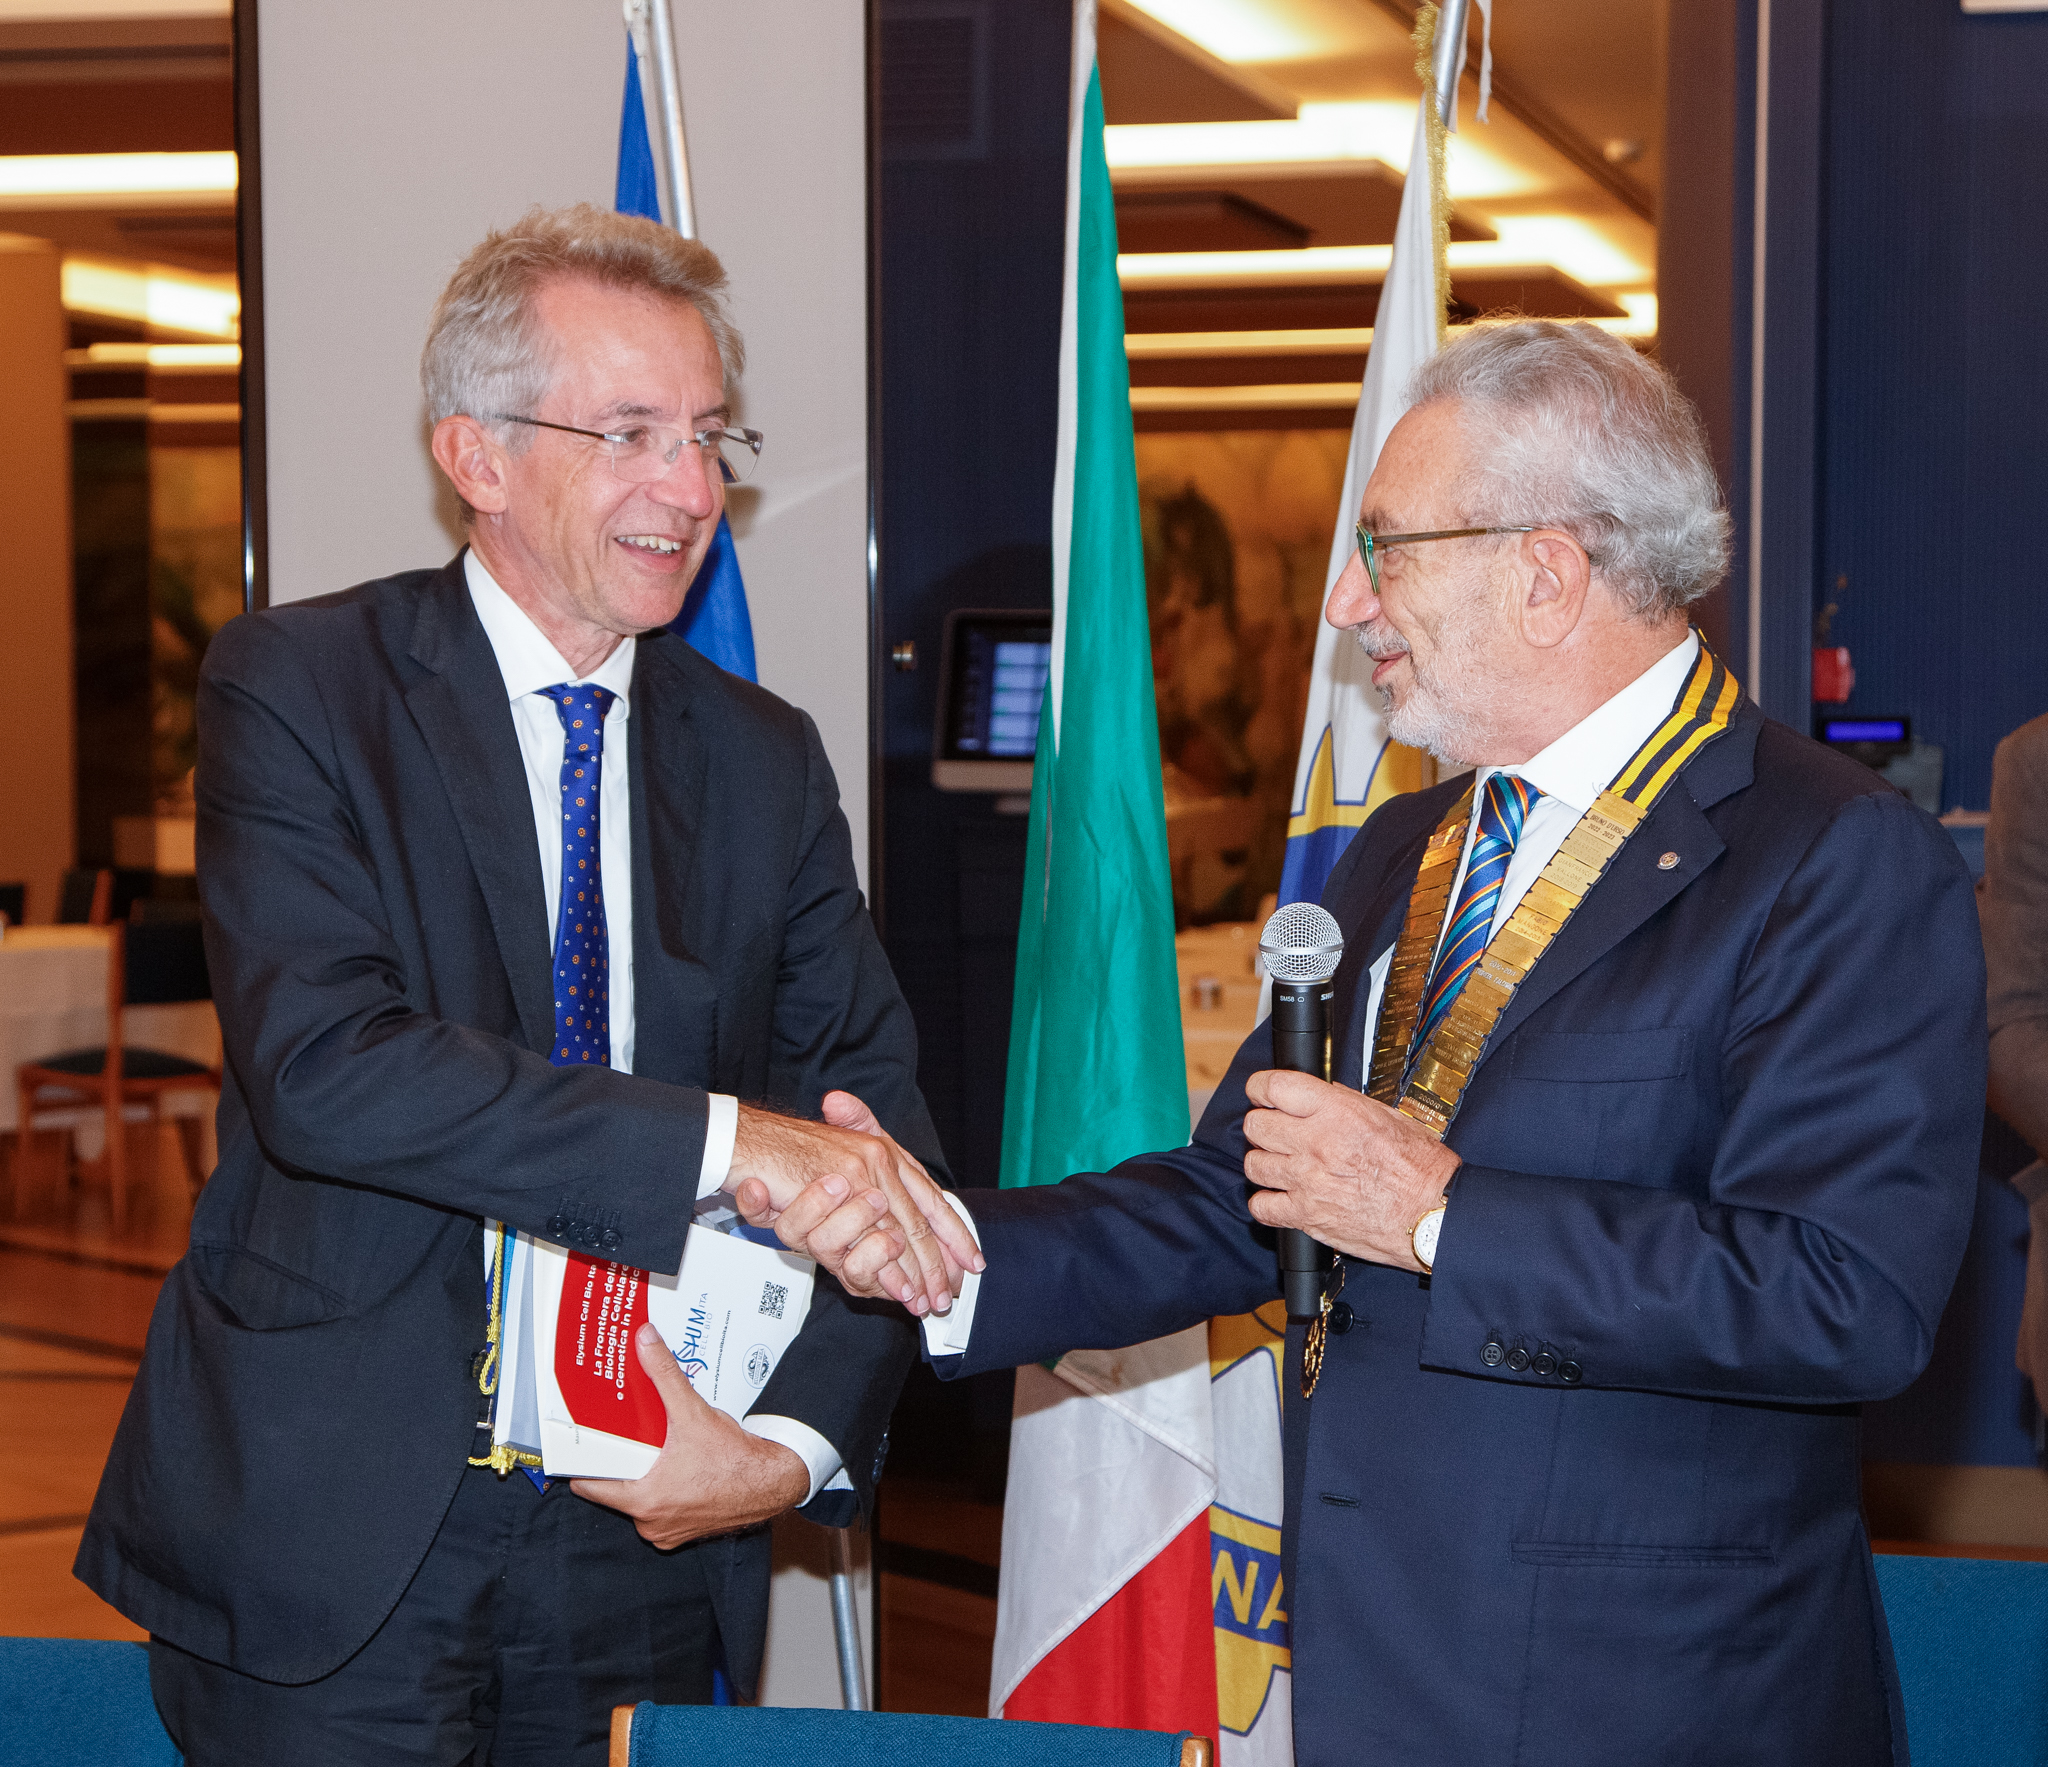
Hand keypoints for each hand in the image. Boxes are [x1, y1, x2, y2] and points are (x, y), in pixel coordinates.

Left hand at [571, 1321, 810, 1549]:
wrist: (774, 1482)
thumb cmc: (735, 1460)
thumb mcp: (694, 1413)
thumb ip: (665, 1376)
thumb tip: (645, 1342)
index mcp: (644, 1500)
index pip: (591, 1487)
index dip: (583, 1464)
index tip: (578, 1446)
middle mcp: (652, 1523)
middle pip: (617, 1491)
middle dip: (620, 1465)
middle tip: (621, 1437)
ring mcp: (670, 1531)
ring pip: (641, 1501)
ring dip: (644, 1478)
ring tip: (649, 1448)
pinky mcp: (687, 1532)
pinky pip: (663, 1510)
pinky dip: (665, 1491)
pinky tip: (676, 1466)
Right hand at [729, 1093, 981, 1314]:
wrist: (747, 1140)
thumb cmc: (790, 1147)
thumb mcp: (835, 1143)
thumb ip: (860, 1134)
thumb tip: (895, 1169)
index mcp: (883, 1152)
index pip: (929, 1196)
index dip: (953, 1230)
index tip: (973, 1261)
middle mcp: (876, 1163)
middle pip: (919, 1220)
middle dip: (938, 1263)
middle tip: (950, 1294)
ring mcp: (858, 1182)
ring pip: (898, 1235)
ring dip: (914, 1271)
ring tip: (928, 1298)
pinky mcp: (835, 1202)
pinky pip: (869, 1241)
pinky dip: (886, 1269)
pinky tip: (900, 1290)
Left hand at [1242, 1069, 1461, 1271]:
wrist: (1432, 1213)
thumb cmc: (1420, 1167)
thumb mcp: (1388, 1116)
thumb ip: (1347, 1103)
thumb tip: (1323, 1093)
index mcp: (1337, 1113)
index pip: (1274, 1087)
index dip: (1261, 1087)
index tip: (1261, 1092)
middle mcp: (1317, 1144)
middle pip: (1255, 1126)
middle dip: (1262, 1125)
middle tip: (1275, 1131)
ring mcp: (1308, 1181)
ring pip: (1254, 1165)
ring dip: (1264, 1163)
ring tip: (1280, 1164)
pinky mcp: (1307, 1215)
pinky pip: (1262, 1207)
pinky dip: (1266, 1203)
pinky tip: (1280, 1197)